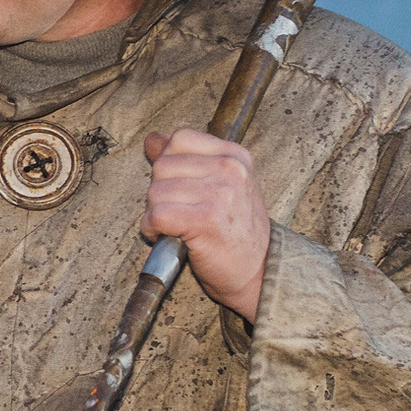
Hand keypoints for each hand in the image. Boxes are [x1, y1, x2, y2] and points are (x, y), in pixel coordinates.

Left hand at [142, 129, 269, 322]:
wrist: (258, 272)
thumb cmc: (236, 232)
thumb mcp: (220, 185)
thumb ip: (186, 159)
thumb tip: (152, 139)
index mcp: (234, 155)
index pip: (180, 139)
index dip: (168, 163)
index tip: (178, 186)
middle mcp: (230, 169)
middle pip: (163, 165)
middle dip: (160, 191)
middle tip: (178, 211)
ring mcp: (220, 193)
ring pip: (156, 191)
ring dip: (155, 212)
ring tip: (175, 226)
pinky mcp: (206, 220)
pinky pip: (157, 214)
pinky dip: (152, 228)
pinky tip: (166, 235)